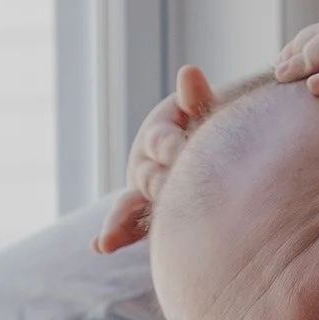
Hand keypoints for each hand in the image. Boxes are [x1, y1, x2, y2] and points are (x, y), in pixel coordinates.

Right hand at [97, 64, 213, 252]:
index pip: (161, 142)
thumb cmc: (217, 127)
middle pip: (148, 177)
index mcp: (161, 135)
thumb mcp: (209, 112)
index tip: (178, 152)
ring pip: (130, 205)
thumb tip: (189, 73)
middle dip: (157, 187)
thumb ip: (198, 100)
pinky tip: (99, 246)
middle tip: (169, 196)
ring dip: (118, 222)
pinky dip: (117, 234)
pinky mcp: (150, 212)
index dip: (169, 146)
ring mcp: (146, 189)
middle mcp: (146, 162)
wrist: (219, 143)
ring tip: (106, 240)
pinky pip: (131, 224)